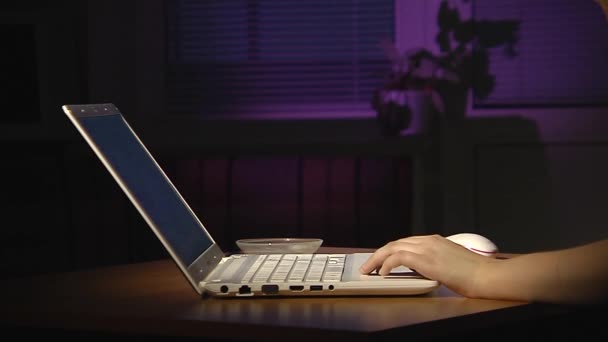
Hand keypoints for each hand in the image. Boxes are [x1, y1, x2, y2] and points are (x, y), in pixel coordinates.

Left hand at [359, 234, 495, 296]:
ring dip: (377, 259)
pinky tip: (383, 272)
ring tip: (369, 270)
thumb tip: (424, 269)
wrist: (487, 275)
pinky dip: (387, 263)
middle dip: (379, 254)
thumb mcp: (451, 262)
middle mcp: (429, 241)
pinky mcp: (427, 259)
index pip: (406, 242)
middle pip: (395, 243)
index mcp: (435, 240)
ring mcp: (428, 248)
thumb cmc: (475, 274)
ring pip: (393, 247)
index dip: (390, 251)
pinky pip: (399, 257)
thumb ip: (436, 261)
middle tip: (368, 266)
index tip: (381, 261)